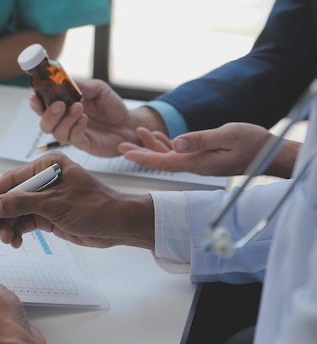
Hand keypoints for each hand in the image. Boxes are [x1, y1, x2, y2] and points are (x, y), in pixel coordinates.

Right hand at [0, 153, 154, 249]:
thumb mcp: (55, 205)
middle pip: (10, 198)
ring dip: (8, 227)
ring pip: (16, 213)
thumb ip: (21, 204)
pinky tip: (15, 242)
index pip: (10, 180)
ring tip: (5, 240)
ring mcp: (47, 198)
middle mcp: (44, 180)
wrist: (120, 225)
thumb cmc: (95, 207)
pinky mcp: (50, 214)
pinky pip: (26, 222)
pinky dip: (19, 232)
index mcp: (47, 166)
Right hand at [30, 79, 165, 156]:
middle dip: (48, 114)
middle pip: (45, 124)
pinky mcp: (85, 145)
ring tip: (79, 108)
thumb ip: (82, 85)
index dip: (36, 104)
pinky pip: (74, 139)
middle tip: (60, 104)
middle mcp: (66, 123)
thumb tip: (66, 79)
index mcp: (64, 108)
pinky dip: (76, 128)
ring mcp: (74, 135)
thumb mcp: (98, 89)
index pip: (43, 108)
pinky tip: (84, 119)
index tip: (35, 97)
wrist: (130, 123)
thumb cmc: (112, 107)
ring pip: (58, 133)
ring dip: (65, 120)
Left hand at [117, 123, 274, 176]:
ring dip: (151, 145)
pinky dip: (166, 144)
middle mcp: (194, 165)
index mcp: (196, 162)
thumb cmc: (252, 143)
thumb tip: (176, 142)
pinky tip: (159, 136)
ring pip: (168, 155)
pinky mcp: (203, 157)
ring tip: (136, 132)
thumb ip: (201, 140)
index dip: (142, 157)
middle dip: (139, 152)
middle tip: (119, 145)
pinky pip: (179, 152)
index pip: (162, 161)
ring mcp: (198, 162)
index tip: (124, 152)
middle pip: (160, 160)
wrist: (269, 153)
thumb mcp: (227, 136)